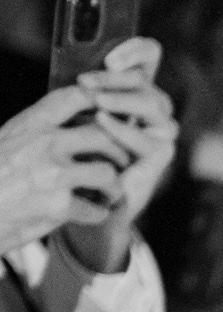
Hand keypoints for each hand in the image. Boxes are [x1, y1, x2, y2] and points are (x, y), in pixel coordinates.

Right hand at [0, 39, 176, 270]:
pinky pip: (97, 210)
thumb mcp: (10, 138)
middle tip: (121, 162)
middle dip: (119, 151)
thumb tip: (73, 119)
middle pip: (103, 136)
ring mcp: (54, 175)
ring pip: (107, 174)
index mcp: (32, 123)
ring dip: (114, 187)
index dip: (100, 101)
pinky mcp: (59, 207)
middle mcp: (46, 143)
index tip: (111, 114)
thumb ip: (39, 129)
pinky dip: (99, 214)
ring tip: (108, 194)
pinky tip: (93, 213)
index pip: (75, 97)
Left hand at [70, 38, 177, 250]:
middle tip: (85, 82)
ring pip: (152, 104)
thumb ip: (91, 88)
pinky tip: (103, 123)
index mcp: (139, 87)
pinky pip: (147, 137)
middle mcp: (155, 107)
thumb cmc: (84, 147)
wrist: (91, 194)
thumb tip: (81, 66)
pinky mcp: (162, 154)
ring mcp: (162, 131)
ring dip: (121, 100)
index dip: (136, 50)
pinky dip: (123, 128)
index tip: (109, 56)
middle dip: (114, 79)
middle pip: (146, 80)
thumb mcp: (82, 109)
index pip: (150, 55)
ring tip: (96, 102)